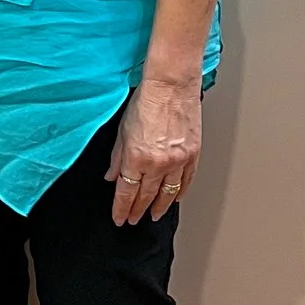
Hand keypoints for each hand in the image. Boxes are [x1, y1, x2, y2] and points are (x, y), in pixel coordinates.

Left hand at [106, 74, 200, 225]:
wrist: (171, 84)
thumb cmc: (147, 100)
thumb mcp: (122, 130)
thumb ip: (116, 158)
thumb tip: (111, 176)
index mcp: (137, 158)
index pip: (126, 193)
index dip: (121, 209)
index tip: (120, 218)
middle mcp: (158, 163)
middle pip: (146, 196)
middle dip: (138, 211)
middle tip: (134, 220)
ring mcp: (178, 160)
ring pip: (168, 193)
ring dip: (159, 207)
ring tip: (154, 215)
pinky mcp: (193, 154)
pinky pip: (186, 181)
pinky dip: (180, 192)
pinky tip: (175, 198)